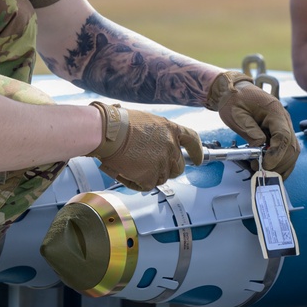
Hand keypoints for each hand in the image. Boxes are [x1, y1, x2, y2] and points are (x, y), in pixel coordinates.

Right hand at [88, 101, 203, 191]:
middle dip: (168, 169)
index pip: (192, 140)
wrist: (108, 131)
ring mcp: (162, 162)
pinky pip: (147, 185)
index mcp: (171, 129)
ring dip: (149, 175)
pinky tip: (126, 172)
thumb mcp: (147, 121)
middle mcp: (171, 146)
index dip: (196, 152)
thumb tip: (155, 144)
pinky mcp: (150, 176)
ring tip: (132, 166)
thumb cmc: (120, 123)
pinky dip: (136, 182)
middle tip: (152, 167)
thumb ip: (157, 134)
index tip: (198, 160)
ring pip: (162, 177)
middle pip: (179, 166)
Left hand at [206, 71, 299, 178]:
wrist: (237, 92)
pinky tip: (274, 170)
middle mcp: (284, 119)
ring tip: (266, 173)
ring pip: (293, 150)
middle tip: (262, 171)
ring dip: (282, 165)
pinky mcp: (281, 132)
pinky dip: (283, 162)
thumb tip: (259, 146)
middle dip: (279, 163)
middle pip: (291, 146)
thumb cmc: (235, 101)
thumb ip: (249, 130)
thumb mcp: (236, 114)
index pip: (283, 136)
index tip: (264, 164)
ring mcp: (284, 126)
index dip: (276, 153)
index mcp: (274, 111)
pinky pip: (288, 150)